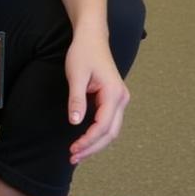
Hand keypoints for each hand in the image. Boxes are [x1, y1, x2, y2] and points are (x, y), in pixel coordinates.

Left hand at [65, 30, 129, 163]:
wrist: (91, 38)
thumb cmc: (83, 53)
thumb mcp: (76, 75)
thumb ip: (76, 100)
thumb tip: (76, 122)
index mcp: (113, 93)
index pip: (103, 125)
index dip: (88, 141)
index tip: (73, 149)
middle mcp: (121, 99)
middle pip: (110, 133)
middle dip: (92, 148)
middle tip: (73, 158)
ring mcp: (120, 99)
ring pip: (111, 130)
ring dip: (96, 144)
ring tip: (77, 154)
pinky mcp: (114, 99)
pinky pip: (108, 122)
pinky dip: (98, 135)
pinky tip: (85, 142)